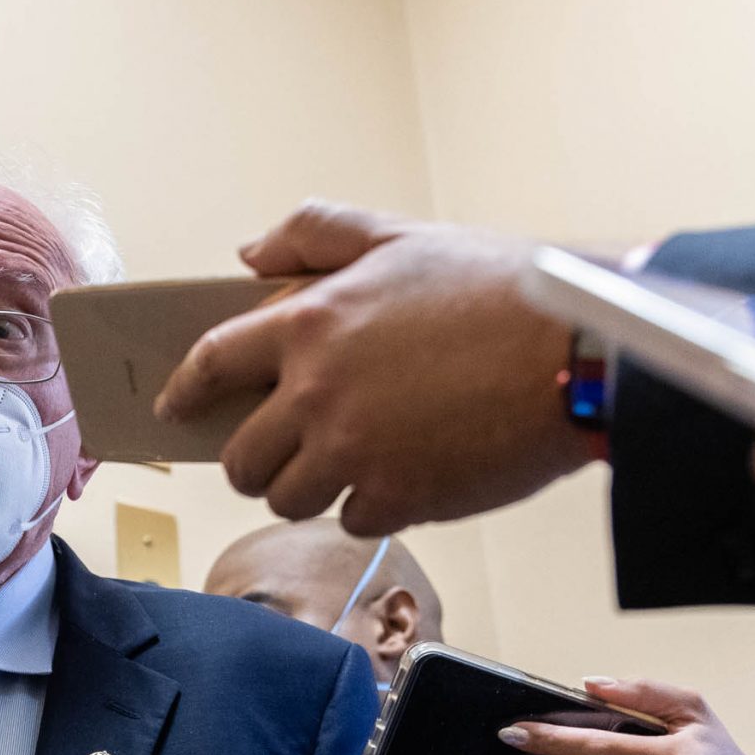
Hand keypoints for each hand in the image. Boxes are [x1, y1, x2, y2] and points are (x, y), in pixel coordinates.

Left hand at [154, 202, 593, 533]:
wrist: (581, 349)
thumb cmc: (498, 286)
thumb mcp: (399, 236)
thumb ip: (314, 234)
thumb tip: (249, 256)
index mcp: (310, 324)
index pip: (212, 364)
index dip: (185, 392)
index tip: (174, 407)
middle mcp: (317, 394)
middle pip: (242, 458)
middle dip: (254, 460)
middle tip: (283, 452)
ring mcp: (354, 453)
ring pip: (288, 498)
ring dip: (310, 487)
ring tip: (350, 462)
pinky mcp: (399, 498)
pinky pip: (352, 520)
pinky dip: (371, 505)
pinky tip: (407, 473)